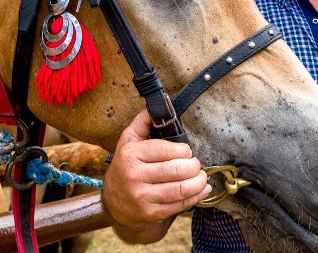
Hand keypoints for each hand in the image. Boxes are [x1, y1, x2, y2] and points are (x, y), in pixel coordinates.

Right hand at [101, 109, 211, 242]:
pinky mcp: (151, 213)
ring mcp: (142, 196)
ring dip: (199, 182)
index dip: (184, 150)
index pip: (166, 150)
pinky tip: (202, 189)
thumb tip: (158, 105)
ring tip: (201, 176)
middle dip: (194, 166)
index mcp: (130, 154)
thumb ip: (143, 122)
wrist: (115, 203)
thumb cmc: (126, 166)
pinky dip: (196, 196)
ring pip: (181, 189)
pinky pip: (180, 204)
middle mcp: (134, 176)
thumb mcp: (128, 141)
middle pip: (177, 170)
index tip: (187, 151)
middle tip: (196, 164)